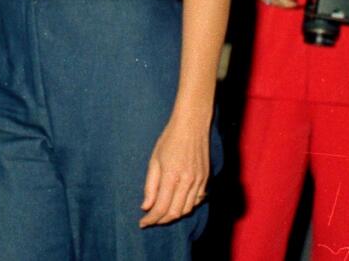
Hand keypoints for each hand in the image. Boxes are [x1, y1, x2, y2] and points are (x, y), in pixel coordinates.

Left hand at [140, 113, 209, 227]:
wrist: (192, 126)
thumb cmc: (169, 140)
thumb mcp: (154, 160)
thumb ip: (150, 185)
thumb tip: (146, 206)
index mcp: (172, 176)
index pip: (161, 207)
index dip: (151, 218)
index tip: (142, 223)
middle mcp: (188, 182)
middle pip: (175, 212)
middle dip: (161, 220)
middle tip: (150, 220)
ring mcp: (199, 182)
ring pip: (187, 209)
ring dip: (174, 215)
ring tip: (161, 214)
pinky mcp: (206, 180)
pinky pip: (196, 201)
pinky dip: (186, 207)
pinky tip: (177, 204)